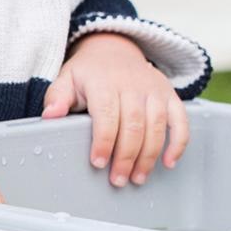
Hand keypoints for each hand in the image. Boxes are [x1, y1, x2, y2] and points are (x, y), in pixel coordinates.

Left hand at [43, 32, 190, 186]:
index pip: (107, 113)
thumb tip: (50, 116)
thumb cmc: (89, 73)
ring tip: (138, 178)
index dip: (104, 140)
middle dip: (127, 156)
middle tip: (118, 180)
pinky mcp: (170, 95)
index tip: (98, 162)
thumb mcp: (67, 79)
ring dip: (149, 155)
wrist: (116, 50)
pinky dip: (178, 142)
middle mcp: (133, 85)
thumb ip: (57, 97)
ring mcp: (154, 90)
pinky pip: (180, 120)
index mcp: (104, 82)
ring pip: (157, 125)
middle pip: (134, 124)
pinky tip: (169, 162)